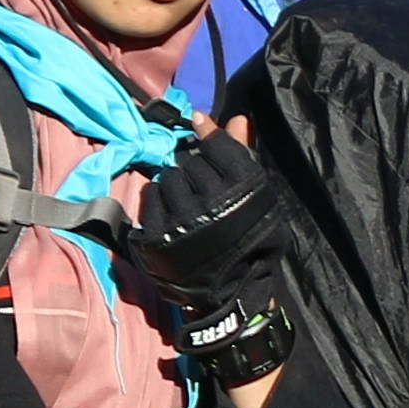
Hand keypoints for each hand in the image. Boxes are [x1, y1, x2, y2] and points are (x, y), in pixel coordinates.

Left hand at [123, 127, 295, 386]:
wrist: (231, 292)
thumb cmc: (249, 240)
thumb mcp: (258, 198)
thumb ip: (244, 154)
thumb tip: (237, 115)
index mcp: (244, 192)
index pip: (217, 145)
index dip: (213, 144)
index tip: (209, 148)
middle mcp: (213, 205)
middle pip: (190, 160)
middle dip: (197, 172)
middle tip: (205, 192)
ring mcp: (182, 221)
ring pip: (169, 176)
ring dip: (177, 186)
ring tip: (189, 205)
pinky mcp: (157, 236)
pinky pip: (150, 195)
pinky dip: (159, 200)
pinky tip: (172, 213)